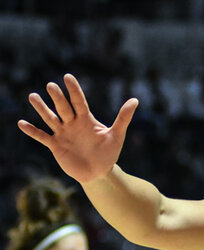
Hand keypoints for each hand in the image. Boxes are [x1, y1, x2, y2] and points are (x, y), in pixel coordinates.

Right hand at [18, 74, 137, 184]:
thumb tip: (135, 100)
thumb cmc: (109, 153)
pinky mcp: (56, 146)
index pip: (79, 101)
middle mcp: (72, 123)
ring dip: (42, 109)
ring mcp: (63, 134)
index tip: (68, 77)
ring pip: (50, 118)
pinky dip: (33, 131)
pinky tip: (22, 123)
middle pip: (63, 108)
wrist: (100, 172)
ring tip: (33, 96)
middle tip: (51, 86)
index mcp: (86, 119)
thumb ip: (123, 118)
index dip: (74, 90)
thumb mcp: (117, 135)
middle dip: (58, 97)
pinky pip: (42, 137)